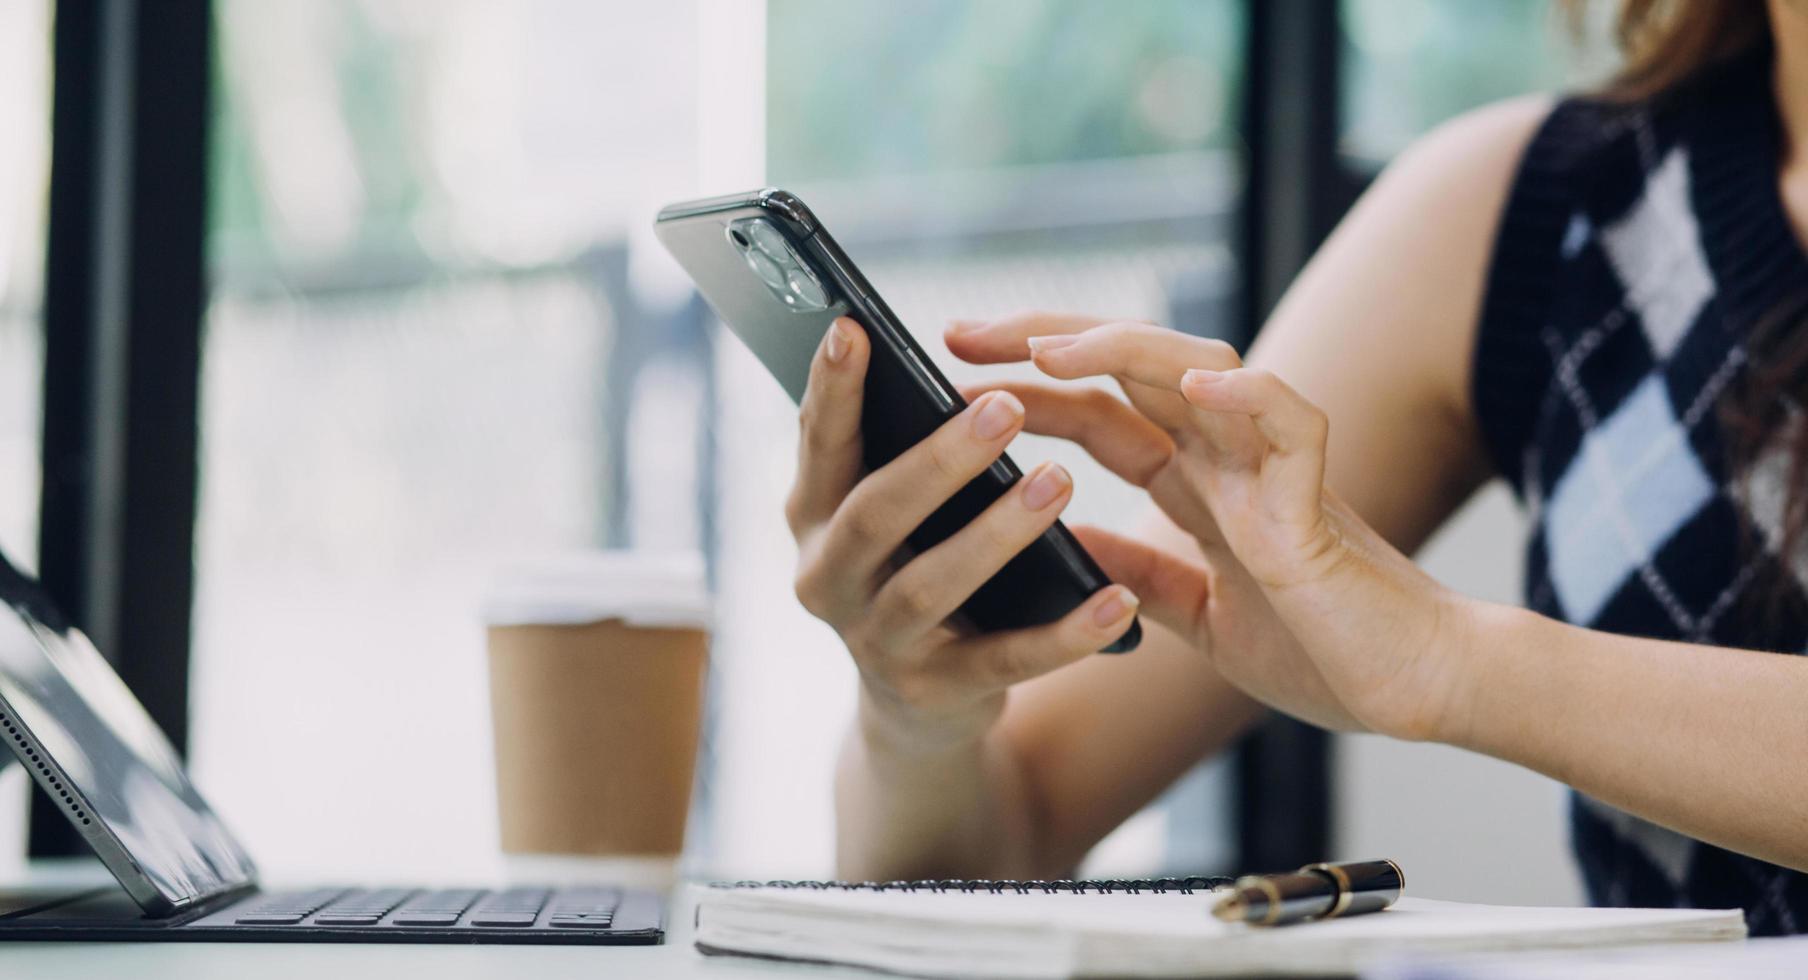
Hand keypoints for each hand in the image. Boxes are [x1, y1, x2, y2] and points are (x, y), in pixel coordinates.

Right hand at [785, 317, 1140, 749]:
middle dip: (938, 460)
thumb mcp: (886, 513)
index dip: (832, 389)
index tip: (855, 329)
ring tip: (1062, 481)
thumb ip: (891, 449)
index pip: (819, 442)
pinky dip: (1065, 635)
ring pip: (931, 584)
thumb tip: (926, 363)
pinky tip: (1117, 603)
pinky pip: (1006, 660)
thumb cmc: (911, 566)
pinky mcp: (934, 693)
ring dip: (997, 532)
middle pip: (874, 513)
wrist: (918, 703)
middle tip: (1004, 407)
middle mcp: (826, 577)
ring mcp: (875, 642)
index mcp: (812, 515)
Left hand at [948, 312, 1474, 740]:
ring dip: (1124, 348)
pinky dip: (1251, 394)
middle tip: (959, 333)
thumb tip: (1066, 541)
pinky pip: (1294, 423)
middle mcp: (1232, 461)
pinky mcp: (1319, 506)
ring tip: (1049, 349)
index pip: (1103, 410)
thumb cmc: (1323, 653)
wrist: (1415, 693)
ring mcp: (1275, 473)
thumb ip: (1141, 572)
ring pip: (1204, 367)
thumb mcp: (1198, 617)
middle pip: (1134, 366)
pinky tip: (1199, 383)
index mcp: (1202, 485)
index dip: (1032, 386)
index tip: (955, 373)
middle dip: (1046, 339)